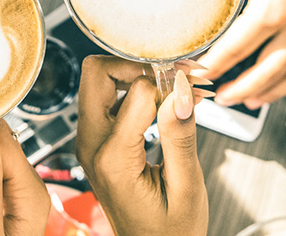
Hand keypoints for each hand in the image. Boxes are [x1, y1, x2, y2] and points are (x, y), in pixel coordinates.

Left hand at [76, 56, 208, 235]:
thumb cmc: (168, 232)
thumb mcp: (186, 187)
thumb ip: (180, 136)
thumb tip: (180, 88)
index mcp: (112, 158)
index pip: (136, 91)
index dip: (169, 82)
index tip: (195, 86)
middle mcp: (92, 145)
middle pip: (97, 72)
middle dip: (140, 65)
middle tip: (178, 76)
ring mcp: (90, 142)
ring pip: (100, 81)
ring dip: (139, 76)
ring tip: (180, 87)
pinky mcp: (98, 142)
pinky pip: (108, 100)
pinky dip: (137, 92)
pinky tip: (168, 102)